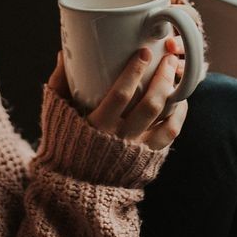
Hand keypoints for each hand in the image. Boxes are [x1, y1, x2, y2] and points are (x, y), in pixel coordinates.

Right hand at [47, 41, 187, 150]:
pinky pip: (170, 134)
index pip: (121, 94)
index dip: (135, 72)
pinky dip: (178, 115)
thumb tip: (63, 54)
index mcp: (96, 125)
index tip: (144, 53)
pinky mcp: (148, 157)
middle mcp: (119, 138)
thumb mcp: (56, 113)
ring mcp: (136, 149)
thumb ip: (59, 83)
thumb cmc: (64, 142)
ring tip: (178, 75)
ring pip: (164, 119)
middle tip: (168, 59)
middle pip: (149, 104)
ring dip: (175, 94)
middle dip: (163, 78)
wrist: (75, 183)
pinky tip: (180, 100)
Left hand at [115, 0, 208, 78]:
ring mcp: (183, 43)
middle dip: (180, 14)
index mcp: (166, 4)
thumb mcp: (131, 10)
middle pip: (188, 14)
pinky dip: (182, 67)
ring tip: (169, 45)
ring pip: (192, 40)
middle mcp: (178, 22)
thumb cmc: (136, 31)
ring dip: (182, 41)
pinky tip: (173, 68)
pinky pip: (189, 66)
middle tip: (168, 14)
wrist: (140, 65)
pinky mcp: (183, 64)